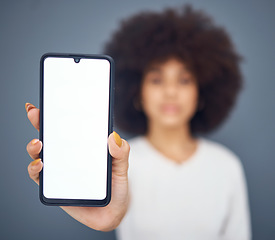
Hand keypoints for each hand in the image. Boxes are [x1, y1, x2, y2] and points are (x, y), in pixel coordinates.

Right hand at [25, 103, 129, 230]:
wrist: (111, 212)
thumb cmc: (116, 186)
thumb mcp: (122, 166)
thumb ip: (121, 152)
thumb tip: (112, 136)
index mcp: (84, 146)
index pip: (69, 127)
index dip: (59, 114)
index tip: (51, 102)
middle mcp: (68, 155)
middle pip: (51, 136)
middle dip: (40, 123)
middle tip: (35, 114)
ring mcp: (60, 169)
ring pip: (40, 154)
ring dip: (34, 146)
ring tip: (38, 143)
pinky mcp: (54, 186)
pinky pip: (39, 176)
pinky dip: (35, 169)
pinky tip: (40, 164)